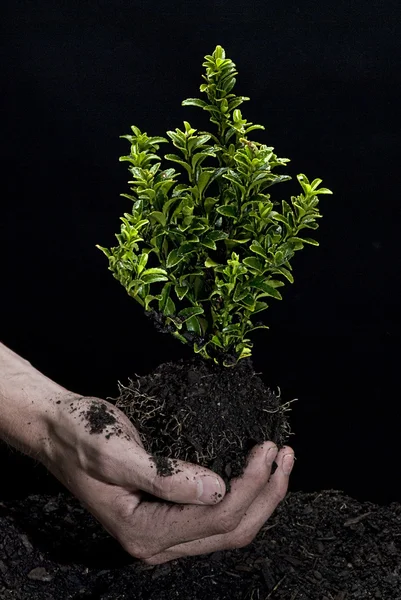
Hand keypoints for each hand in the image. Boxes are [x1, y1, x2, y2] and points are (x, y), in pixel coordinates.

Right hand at [45, 393, 293, 564]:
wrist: (59, 432)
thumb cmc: (82, 437)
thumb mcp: (118, 454)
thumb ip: (167, 477)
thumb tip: (220, 490)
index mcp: (144, 532)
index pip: (217, 517)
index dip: (250, 485)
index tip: (267, 447)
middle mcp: (157, 543)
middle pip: (231, 530)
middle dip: (266, 494)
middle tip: (285, 454)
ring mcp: (164, 532)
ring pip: (229, 527)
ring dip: (261, 496)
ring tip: (281, 461)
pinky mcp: (169, 514)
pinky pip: (217, 516)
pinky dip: (244, 494)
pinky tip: (256, 472)